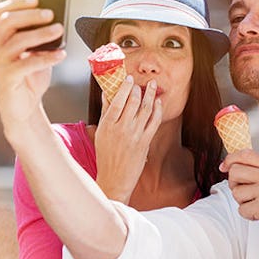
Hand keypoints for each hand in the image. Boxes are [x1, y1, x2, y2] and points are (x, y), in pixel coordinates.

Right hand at [0, 0, 66, 142]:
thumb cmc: (30, 80)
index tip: (36, 0)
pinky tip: (61, 55)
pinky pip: (26, 64)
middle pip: (7, 22)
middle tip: (51, 14)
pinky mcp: (6, 79)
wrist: (23, 111)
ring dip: (41, 34)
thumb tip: (57, 23)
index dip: (17, 3)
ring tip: (59, 30)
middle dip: (30, 15)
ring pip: (17, 41)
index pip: (0, 13)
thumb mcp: (36, 55)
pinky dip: (46, 57)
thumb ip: (40, 40)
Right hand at [94, 76, 161, 203]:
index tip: (129, 78)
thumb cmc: (105, 156)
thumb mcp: (100, 133)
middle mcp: (121, 129)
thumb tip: (106, 93)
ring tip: (152, 85)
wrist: (115, 179)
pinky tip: (158, 102)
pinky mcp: (145, 142)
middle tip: (140, 82)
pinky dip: (157, 110)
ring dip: (150, 95)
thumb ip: (105, 112)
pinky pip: (154, 121)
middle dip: (138, 89)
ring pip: (145, 109)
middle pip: (132, 102)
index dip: (125, 87)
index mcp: (107, 125)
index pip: (117, 100)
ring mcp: (135, 135)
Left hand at [219, 150, 258, 242]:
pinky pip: (242, 210)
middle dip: (234, 184)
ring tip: (258, 205)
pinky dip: (249, 215)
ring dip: (243, 202)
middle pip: (234, 172)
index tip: (224, 167)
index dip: (230, 159)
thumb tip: (233, 166)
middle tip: (245, 193)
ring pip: (236, 193)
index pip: (245, 154)